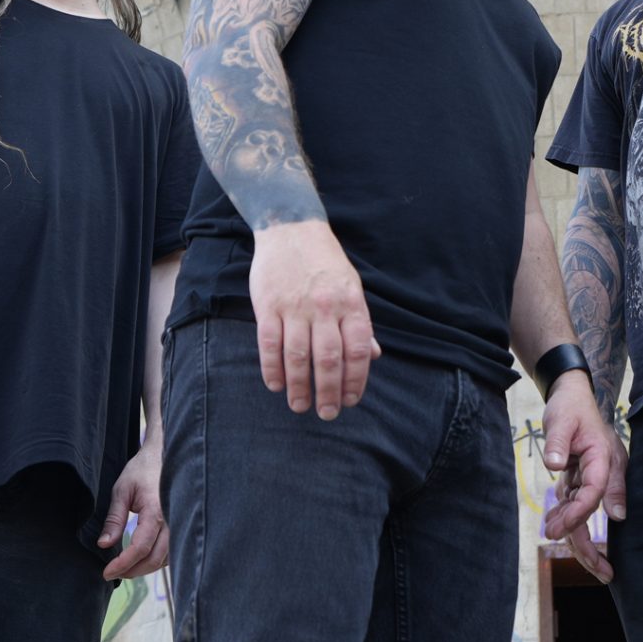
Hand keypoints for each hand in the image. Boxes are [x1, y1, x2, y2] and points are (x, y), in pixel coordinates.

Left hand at [100, 438, 168, 579]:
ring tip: (126, 567)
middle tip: (113, 573)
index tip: (107, 572)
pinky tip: (142, 559)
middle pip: (155, 559)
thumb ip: (114, 519)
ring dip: (145, 568)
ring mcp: (180, 524)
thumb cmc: (142, 470)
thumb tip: (104, 545)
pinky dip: (157, 560)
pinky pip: (172, 552)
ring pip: (165, 558)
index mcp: (156, 511)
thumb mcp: (122, 490)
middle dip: (133, 571)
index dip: (123, 564)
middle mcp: (172, 520)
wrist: (164, 455)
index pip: (140, 548)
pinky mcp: (182, 526)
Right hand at [249, 219, 379, 417]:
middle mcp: (325, 307)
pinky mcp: (268, 305)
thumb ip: (360, 323)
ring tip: (299, 406)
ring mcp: (295, 306)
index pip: (358, 350)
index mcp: (351, 304)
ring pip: (298, 356)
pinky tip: (276, 385)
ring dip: (299, 386)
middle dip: (329, 392)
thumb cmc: (326, 262)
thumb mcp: (352, 287)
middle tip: (327, 413)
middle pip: (329, 359)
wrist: (292, 228)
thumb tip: (374, 356)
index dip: (356, 380)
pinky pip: (269, 344)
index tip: (351, 401)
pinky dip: (272, 368)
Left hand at [538, 373, 626, 581]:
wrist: (573, 397)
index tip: (563, 530)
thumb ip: (558, 443)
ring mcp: (596, 477)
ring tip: (585, 564)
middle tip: (599, 572)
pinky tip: (558, 530)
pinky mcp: (584, 479)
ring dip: (581, 537)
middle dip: (596, 542)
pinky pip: (577, 505)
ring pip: (588, 513)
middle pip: (598, 511)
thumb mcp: (561, 420)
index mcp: (602, 457)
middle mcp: (604, 471)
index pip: (595, 489)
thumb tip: (555, 466)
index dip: (581, 511)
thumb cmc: (569, 407)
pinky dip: (569, 521)